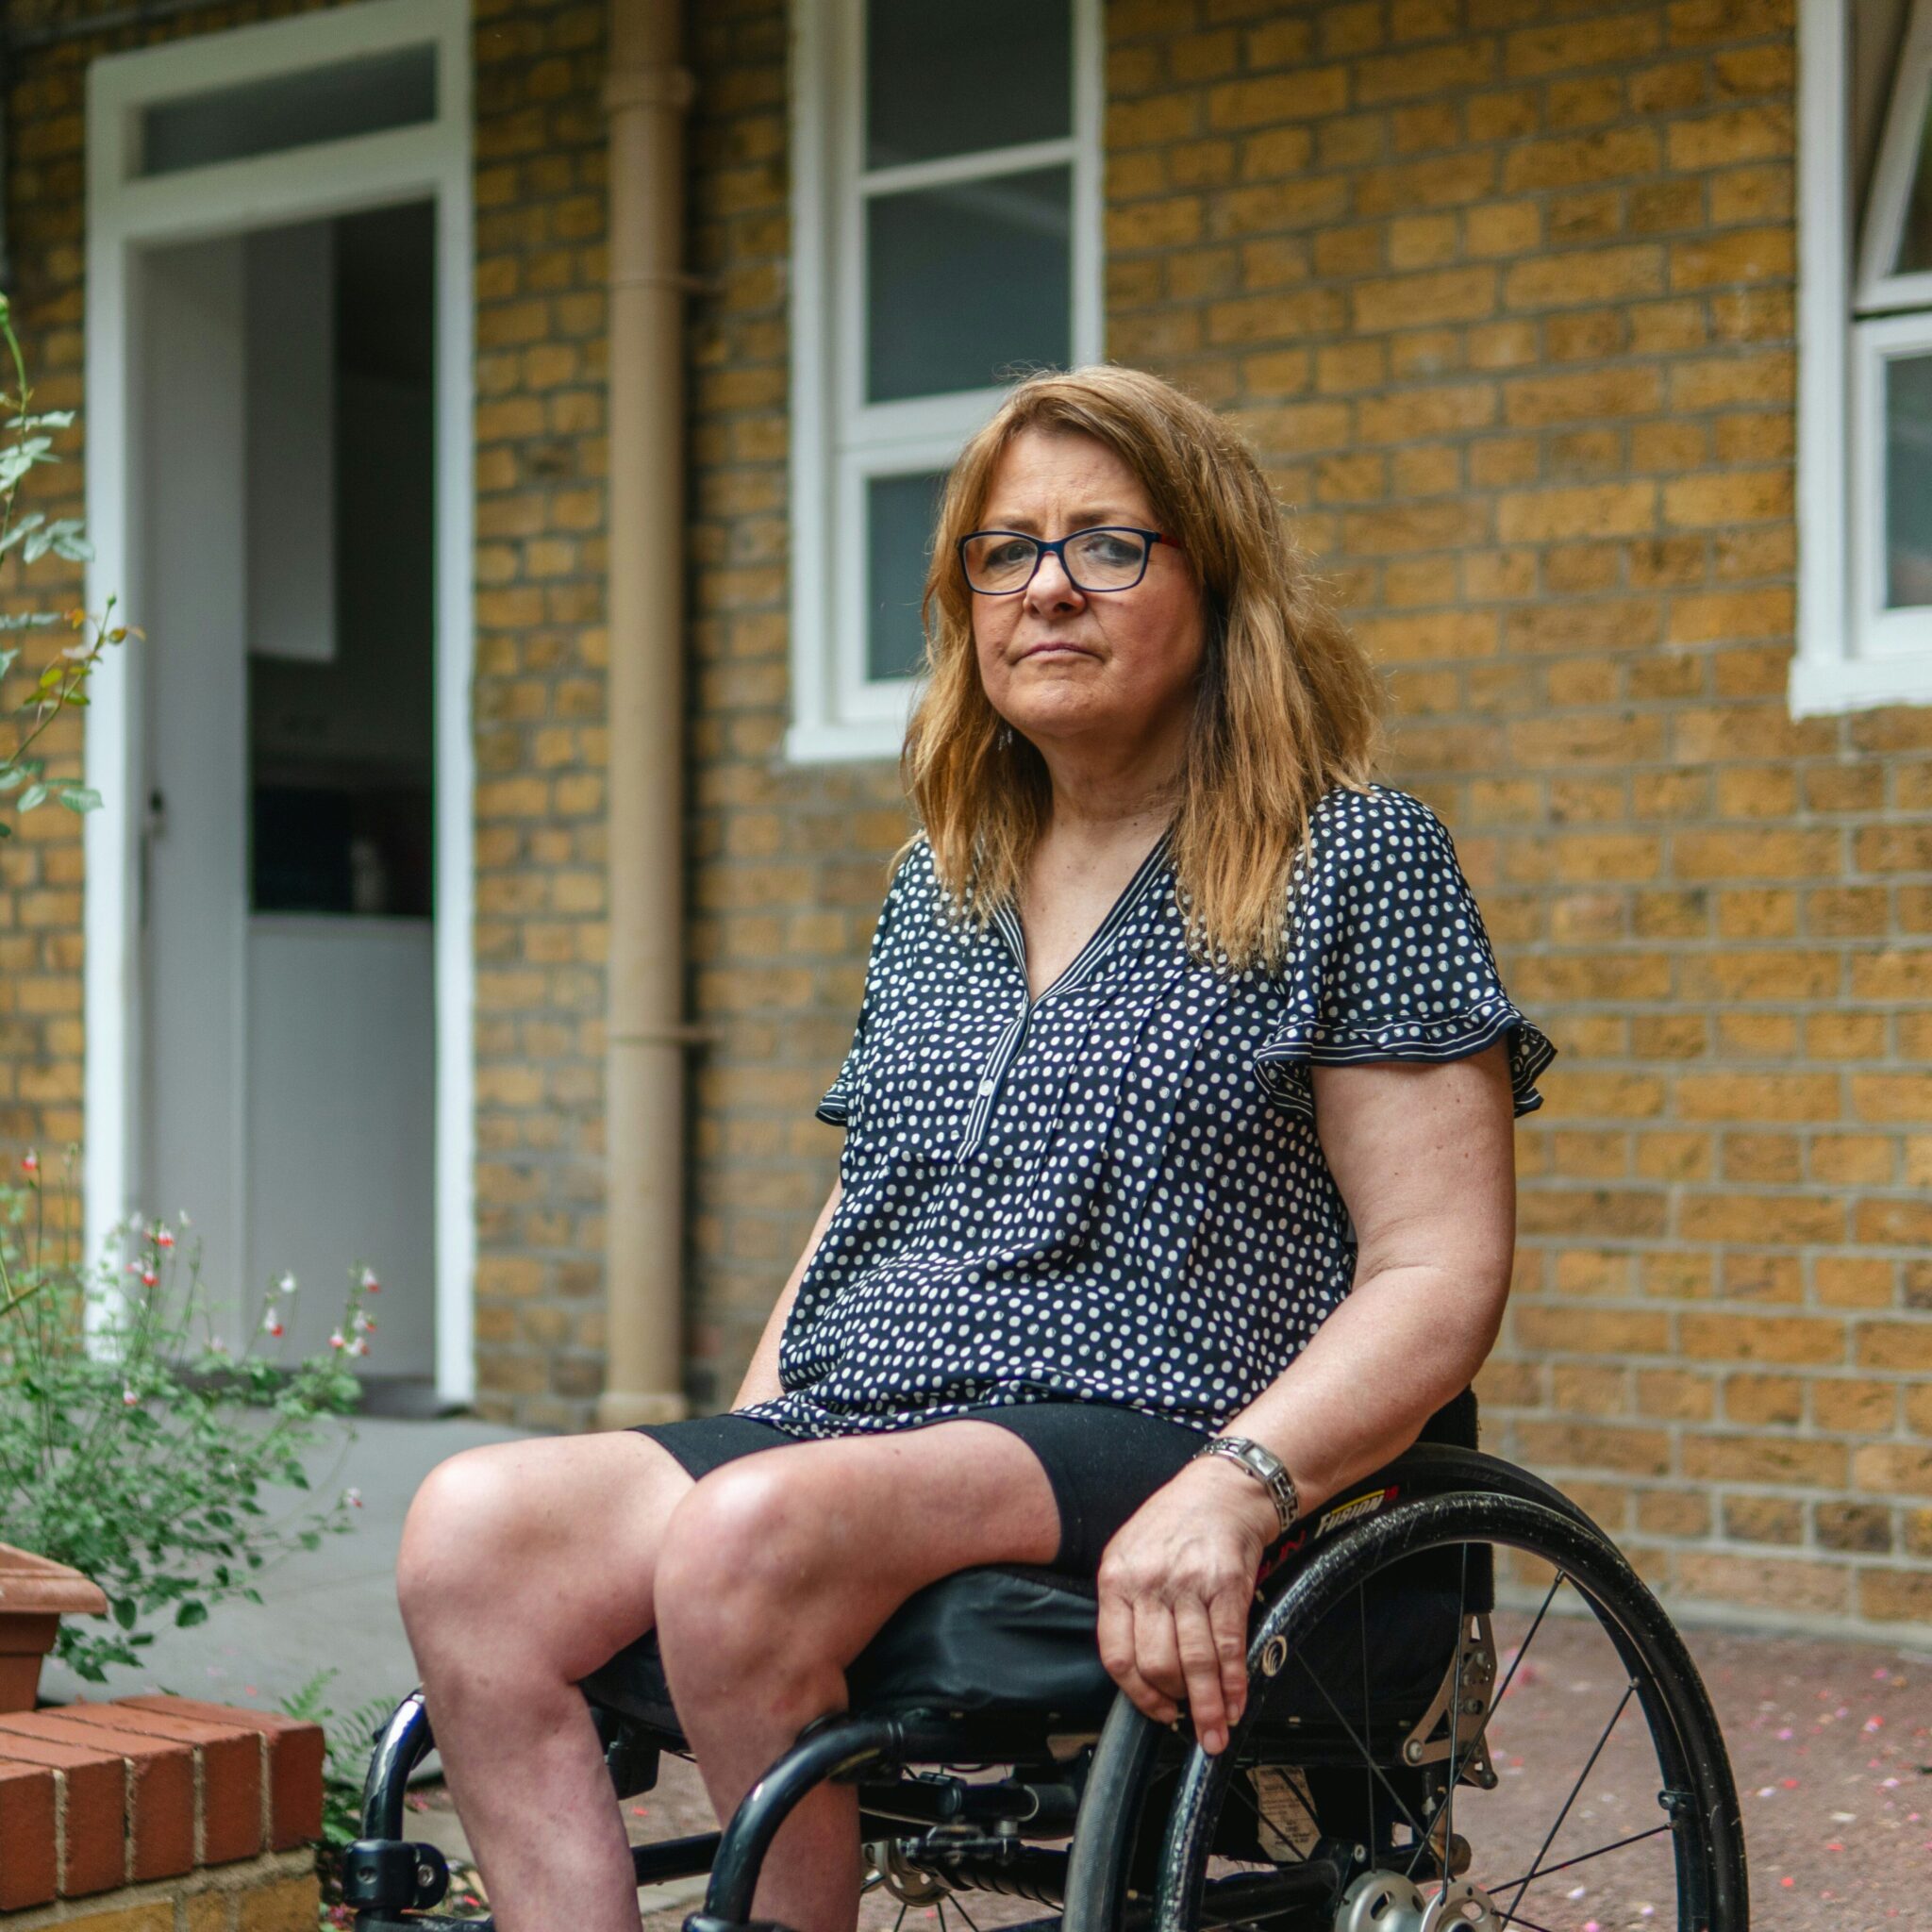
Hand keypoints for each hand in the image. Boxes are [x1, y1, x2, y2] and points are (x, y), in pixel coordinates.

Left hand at [1094, 1455, 1280, 1755]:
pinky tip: (1236, 1701)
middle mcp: (1149, 1581)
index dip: (1138, 1695)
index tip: (1156, 1713)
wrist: (1223, 1488)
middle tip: (1188, 1722)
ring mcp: (1189, 1582)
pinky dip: (1233, 1683)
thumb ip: (1128, 1605)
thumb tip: (1141, 1672)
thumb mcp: (1131, 1554)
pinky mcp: (1227, 1584)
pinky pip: (1227, 1646)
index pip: (1117, 1655)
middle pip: (1156, 1665)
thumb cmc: (1176, 1523)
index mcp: (1117, 1577)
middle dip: (1175, 1703)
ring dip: (1207, 1707)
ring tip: (1215, 1731)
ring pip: (1193, 1663)